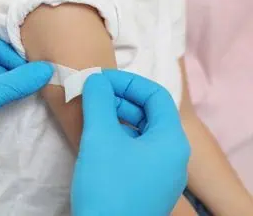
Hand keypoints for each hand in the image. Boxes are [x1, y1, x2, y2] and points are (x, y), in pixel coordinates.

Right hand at [71, 70, 190, 215]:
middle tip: (93, 96)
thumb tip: (95, 79)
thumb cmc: (108, 185)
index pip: (156, 95)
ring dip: (116, 117)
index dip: (128, 82)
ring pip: (140, 132)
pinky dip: (117, 137)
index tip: (101, 80)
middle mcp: (172, 156)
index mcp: (171, 141)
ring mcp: (160, 173)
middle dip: (119, 99)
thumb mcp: (100, 137)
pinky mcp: (146, 185)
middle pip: (149, 113)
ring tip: (92, 115)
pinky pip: (135, 150)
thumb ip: (98, 101)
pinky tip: (97, 139)